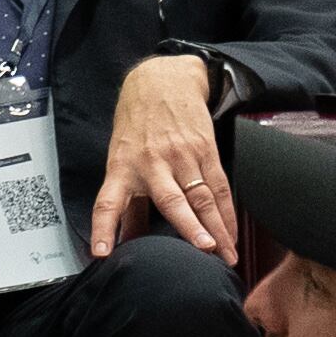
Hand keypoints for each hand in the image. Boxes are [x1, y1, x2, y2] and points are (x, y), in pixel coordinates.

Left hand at [90, 53, 235, 259]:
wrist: (162, 80)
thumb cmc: (136, 125)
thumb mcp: (121, 158)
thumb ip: (126, 204)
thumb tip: (124, 243)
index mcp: (122, 167)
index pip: (108, 203)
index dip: (104, 228)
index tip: (103, 254)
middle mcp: (151, 163)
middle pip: (171, 199)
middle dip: (188, 227)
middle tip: (203, 252)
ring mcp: (181, 156)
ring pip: (202, 196)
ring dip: (217, 228)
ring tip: (227, 256)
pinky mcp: (205, 150)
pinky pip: (219, 187)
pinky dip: (227, 214)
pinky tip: (232, 235)